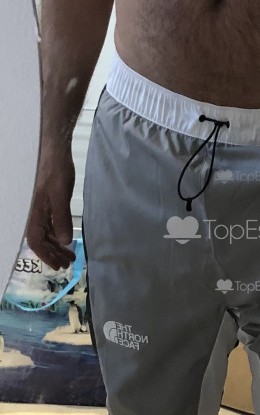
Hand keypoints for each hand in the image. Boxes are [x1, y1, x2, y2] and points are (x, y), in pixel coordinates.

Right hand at [26, 142, 75, 270]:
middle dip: (53, 253)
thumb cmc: (55, 169)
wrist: (53, 149)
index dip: (46, 255)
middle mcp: (35, 212)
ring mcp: (41, 208)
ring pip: (45, 233)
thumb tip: (64, 241)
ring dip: (56, 246)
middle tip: (68, 263)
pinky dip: (57, 234)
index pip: (35, 241)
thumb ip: (62, 218)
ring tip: (70, 255)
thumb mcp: (60, 194)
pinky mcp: (47, 202)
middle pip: (40, 240)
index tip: (58, 266)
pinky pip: (49, 224)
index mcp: (34, 212)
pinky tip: (65, 238)